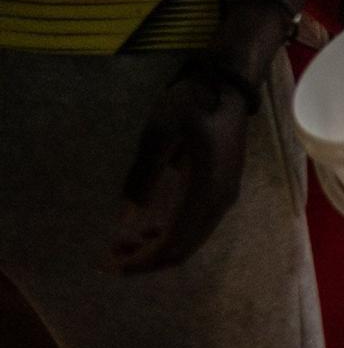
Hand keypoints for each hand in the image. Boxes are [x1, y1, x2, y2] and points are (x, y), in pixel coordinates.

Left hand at [112, 69, 251, 272]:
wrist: (228, 83)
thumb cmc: (193, 103)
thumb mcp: (160, 133)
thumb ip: (143, 176)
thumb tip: (126, 220)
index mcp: (207, 190)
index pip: (174, 244)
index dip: (142, 260)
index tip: (111, 264)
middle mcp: (221, 200)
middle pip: (184, 249)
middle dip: (146, 259)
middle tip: (110, 257)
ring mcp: (225, 195)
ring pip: (191, 239)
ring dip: (157, 247)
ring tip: (123, 243)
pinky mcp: (222, 188)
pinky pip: (196, 226)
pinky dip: (170, 234)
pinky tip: (148, 228)